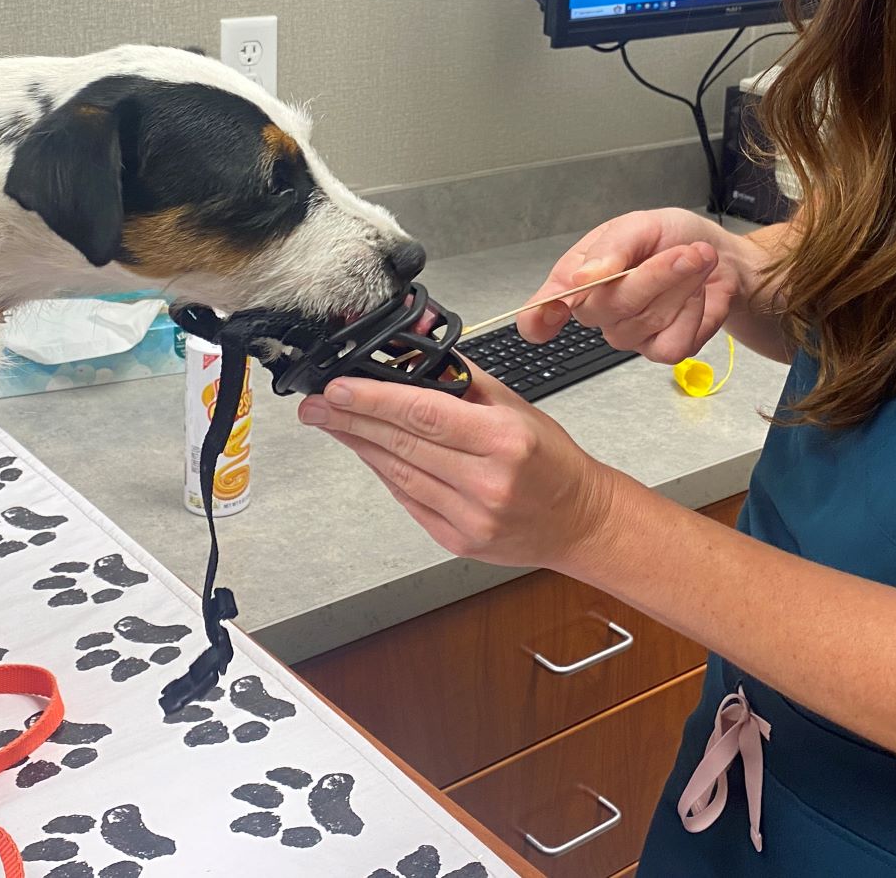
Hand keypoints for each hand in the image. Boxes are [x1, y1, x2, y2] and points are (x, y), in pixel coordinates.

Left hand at [297, 368, 623, 571]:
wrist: (579, 520)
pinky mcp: (457, 539)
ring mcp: (470, 516)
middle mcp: (486, 481)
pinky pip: (408, 498)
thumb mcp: (516, 407)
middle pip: (402, 444)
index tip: (338, 388)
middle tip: (316, 404)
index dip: (373, 400)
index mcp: (504, 440)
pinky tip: (367, 452)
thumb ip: (462, 381)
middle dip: (351, 420)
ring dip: (360, 445)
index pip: (423, 414)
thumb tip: (412, 356)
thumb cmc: (552, 461)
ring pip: (398, 473)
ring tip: (332, 423)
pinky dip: (385, 472)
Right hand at [518, 208, 748, 362]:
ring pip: (648, 320)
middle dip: (655, 274)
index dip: (538, 319)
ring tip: (696, 260)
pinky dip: (694, 312)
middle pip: (610, 307)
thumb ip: (610, 248)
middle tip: (686, 252)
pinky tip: (696, 295)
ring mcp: (628, 335)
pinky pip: (672, 343)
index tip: (548, 316)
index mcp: (577, 278)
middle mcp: (597, 311)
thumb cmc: (670, 237)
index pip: (540, 312)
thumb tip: (583, 277)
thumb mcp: (639, 225)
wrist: (715, 255)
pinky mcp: (661, 350)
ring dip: (682, 285)